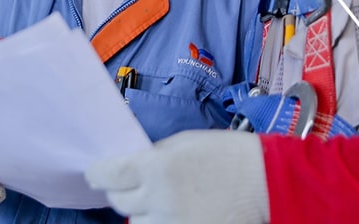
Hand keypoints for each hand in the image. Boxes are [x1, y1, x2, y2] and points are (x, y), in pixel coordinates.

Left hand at [85, 130, 269, 223]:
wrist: (264, 181)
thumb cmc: (226, 154)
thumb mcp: (183, 143)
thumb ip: (153, 156)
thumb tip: (130, 167)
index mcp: (156, 167)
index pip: (107, 175)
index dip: (97, 174)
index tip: (95, 173)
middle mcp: (159, 198)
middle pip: (118, 202)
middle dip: (120, 192)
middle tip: (130, 185)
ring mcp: (172, 223)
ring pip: (135, 223)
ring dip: (139, 212)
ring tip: (157, 201)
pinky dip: (157, 223)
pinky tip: (168, 213)